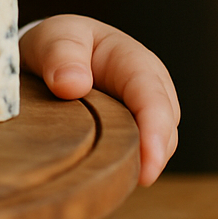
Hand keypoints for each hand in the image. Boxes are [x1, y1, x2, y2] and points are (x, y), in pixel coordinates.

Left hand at [19, 15, 179, 186]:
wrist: (52, 53)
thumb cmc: (60, 42)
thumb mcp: (54, 37)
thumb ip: (60, 54)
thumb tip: (73, 84)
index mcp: (134, 61)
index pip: (152, 96)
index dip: (154, 130)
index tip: (149, 162)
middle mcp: (149, 89)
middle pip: (165, 128)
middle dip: (154, 156)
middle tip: (132, 181)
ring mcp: (144, 113)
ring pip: (157, 146)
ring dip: (141, 164)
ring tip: (114, 179)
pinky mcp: (133, 132)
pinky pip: (140, 154)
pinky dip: (129, 166)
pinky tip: (110, 177)